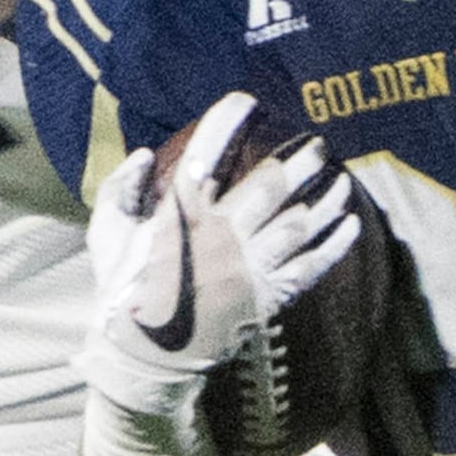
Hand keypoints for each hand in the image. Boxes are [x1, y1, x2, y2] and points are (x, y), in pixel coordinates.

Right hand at [81, 99, 363, 419]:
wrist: (145, 355)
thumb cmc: (122, 289)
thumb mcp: (106, 236)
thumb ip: (119, 189)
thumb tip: (143, 153)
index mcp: (179, 216)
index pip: (205, 155)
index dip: (226, 121)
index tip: (245, 100)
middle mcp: (220, 237)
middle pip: (270, 186)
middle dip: (299, 160)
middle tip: (318, 145)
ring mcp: (247, 269)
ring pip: (298, 223)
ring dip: (324, 198)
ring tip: (340, 179)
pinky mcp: (266, 297)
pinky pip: (309, 267)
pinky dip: (333, 244)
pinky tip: (348, 223)